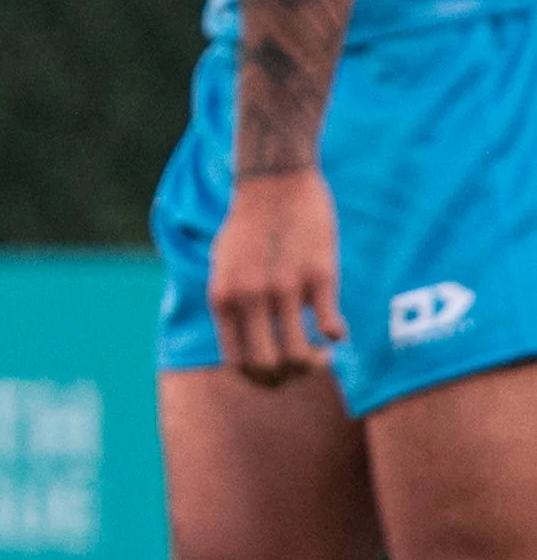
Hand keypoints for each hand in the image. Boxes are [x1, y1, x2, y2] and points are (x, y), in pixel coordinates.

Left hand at [209, 168, 344, 384]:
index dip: (261, 379)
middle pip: (269, 368)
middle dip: (289, 378)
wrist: (273, 179)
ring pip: (300, 355)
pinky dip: (336, 336)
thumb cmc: (249, 224)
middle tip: (303, 364)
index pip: (239, 364)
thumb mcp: (223, 266)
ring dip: (314, 363)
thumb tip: (244, 342)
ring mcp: (284, 287)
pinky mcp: (318, 275)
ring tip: (321, 353)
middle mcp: (249, 298)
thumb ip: (232, 303)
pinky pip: (330, 326)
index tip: (278, 372)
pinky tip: (336, 328)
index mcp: (223, 299)